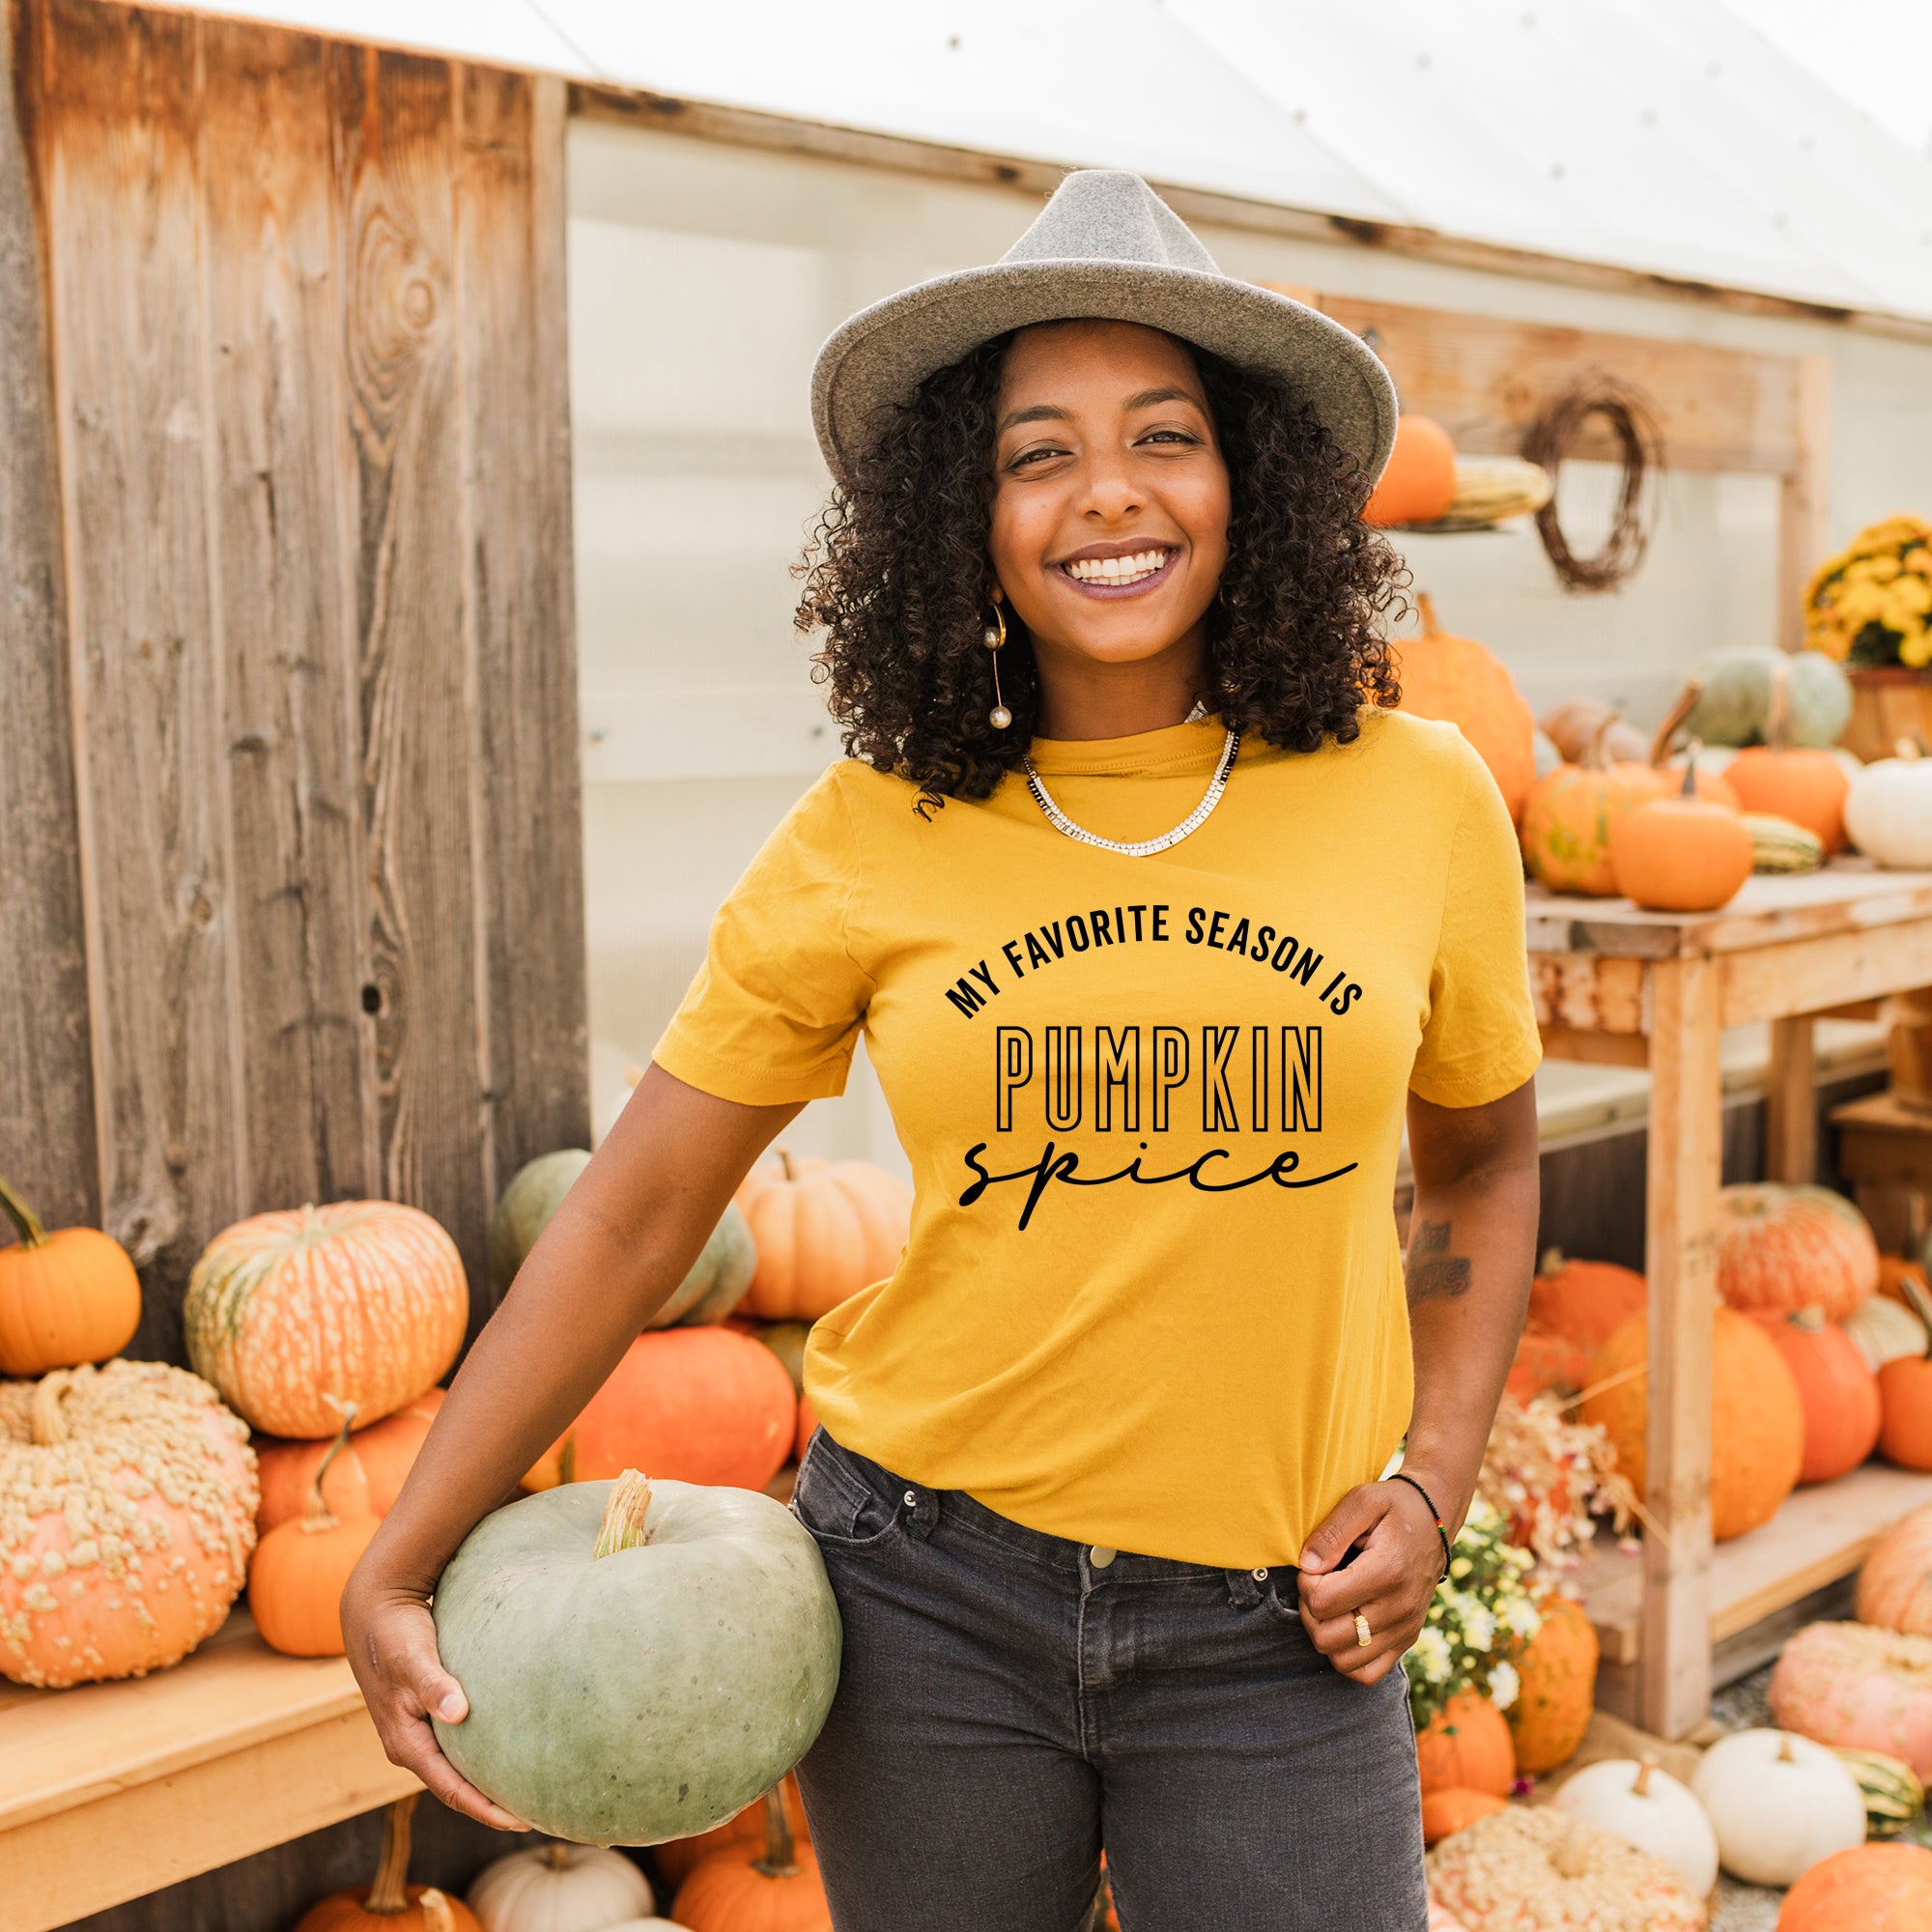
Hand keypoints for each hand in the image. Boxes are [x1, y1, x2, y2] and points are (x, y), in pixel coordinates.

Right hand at [342, 1577, 529, 1829]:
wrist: (374, 1609)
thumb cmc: (395, 1634)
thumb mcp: (412, 1658)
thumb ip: (433, 1685)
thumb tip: (458, 1712)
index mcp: (406, 1743)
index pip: (451, 1789)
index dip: (485, 1809)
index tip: (520, 1822)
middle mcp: (410, 1745)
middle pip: (456, 1787)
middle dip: (491, 1805)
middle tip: (537, 1813)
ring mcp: (417, 1731)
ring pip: (457, 1767)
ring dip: (487, 1781)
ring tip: (527, 1790)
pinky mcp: (428, 1713)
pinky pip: (458, 1745)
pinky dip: (482, 1754)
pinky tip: (508, 1749)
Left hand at [1295, 1479, 1445, 1685]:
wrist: (1433, 1521)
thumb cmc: (1393, 1507)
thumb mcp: (1361, 1501)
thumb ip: (1331, 1532)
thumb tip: (1307, 1566)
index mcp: (1387, 1572)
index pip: (1323, 1602)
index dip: (1305, 1584)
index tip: (1314, 1565)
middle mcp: (1399, 1608)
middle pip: (1327, 1637)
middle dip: (1310, 1610)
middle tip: (1317, 1584)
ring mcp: (1405, 1629)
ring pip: (1343, 1661)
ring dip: (1324, 1634)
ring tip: (1329, 1604)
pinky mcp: (1406, 1640)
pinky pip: (1367, 1673)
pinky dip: (1346, 1656)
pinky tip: (1343, 1626)